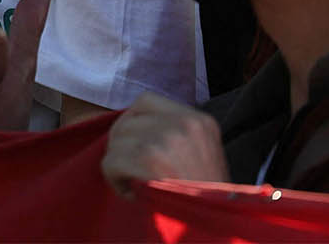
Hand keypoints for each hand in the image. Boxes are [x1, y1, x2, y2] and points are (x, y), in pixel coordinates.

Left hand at [101, 91, 228, 194]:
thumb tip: (135, 129)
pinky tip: (131, 193)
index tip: (136, 146)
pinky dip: (114, 179)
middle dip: (123, 145)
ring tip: (134, 183)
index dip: (134, 123)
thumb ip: (177, 137)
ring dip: (119, 163)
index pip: (146, 101)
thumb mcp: (204, 156)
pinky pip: (111, 161)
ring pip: (118, 141)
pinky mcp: (150, 159)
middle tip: (131, 170)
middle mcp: (185, 123)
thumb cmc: (207, 199)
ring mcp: (167, 139)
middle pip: (128, 120)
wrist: (217, 227)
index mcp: (200, 121)